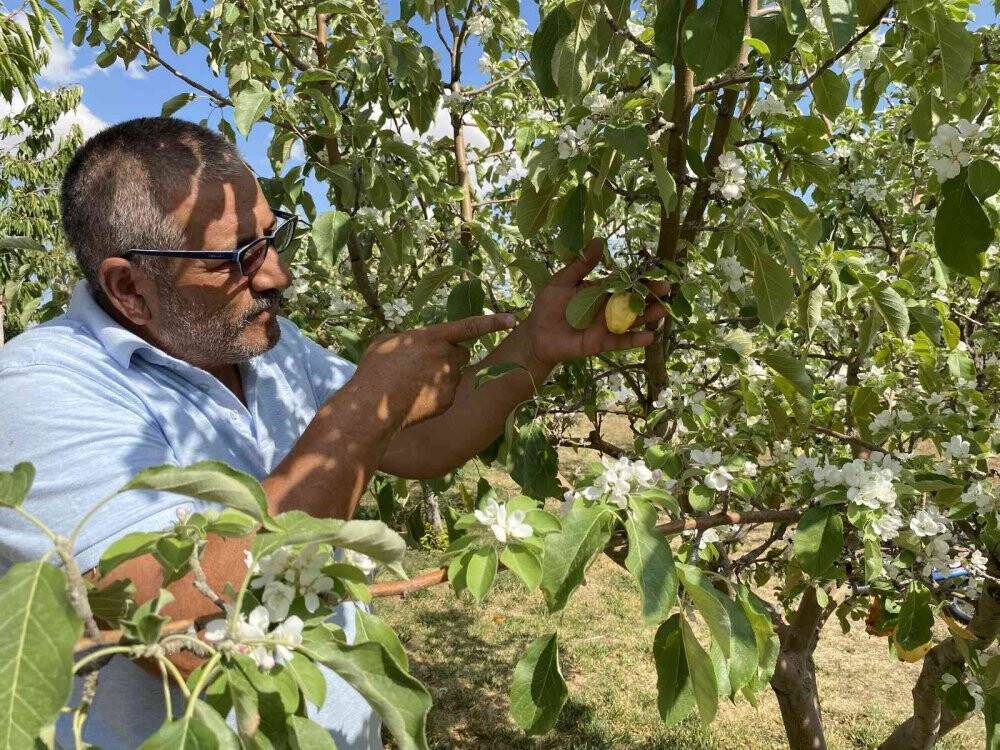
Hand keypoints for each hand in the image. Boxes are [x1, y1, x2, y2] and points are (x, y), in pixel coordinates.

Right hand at [357, 313, 516, 427]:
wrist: (373, 406)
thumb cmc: (374, 371)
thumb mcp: (384, 344)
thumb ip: (403, 338)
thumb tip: (406, 342)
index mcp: (432, 337)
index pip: (470, 326)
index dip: (493, 322)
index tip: (513, 320)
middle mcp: (446, 356)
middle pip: (462, 353)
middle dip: (450, 357)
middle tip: (426, 366)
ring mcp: (449, 379)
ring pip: (454, 374)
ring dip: (442, 376)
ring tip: (414, 385)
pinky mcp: (448, 399)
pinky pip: (447, 393)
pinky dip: (436, 396)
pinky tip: (417, 400)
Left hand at [523, 238, 667, 367]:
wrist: (537, 334)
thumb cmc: (548, 306)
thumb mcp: (563, 281)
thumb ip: (582, 265)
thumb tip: (598, 240)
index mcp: (601, 290)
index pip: (624, 282)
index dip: (639, 277)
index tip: (657, 270)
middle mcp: (608, 307)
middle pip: (633, 300)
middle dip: (650, 295)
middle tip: (667, 288)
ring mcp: (607, 326)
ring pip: (632, 321)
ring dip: (649, 316)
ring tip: (664, 311)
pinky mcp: (602, 343)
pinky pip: (621, 342)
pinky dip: (634, 340)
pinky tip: (649, 337)